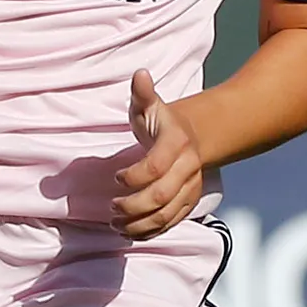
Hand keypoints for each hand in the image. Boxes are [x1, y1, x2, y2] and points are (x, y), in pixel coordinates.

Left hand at [111, 70, 203, 238]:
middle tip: (112, 207)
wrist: (194, 138)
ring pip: (167, 214)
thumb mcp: (150, 106)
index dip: (133, 176)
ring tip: (116, 223)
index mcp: (177, 143)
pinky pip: (171, 223)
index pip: (155, 166)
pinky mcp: (188, 202)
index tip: (115, 177)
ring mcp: (190, 188)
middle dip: (133, 205)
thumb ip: (143, 93)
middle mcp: (188, 168)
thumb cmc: (163, 122)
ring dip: (139, 223)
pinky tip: (129, 231)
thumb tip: (140, 75)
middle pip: (161, 195)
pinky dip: (150, 231)